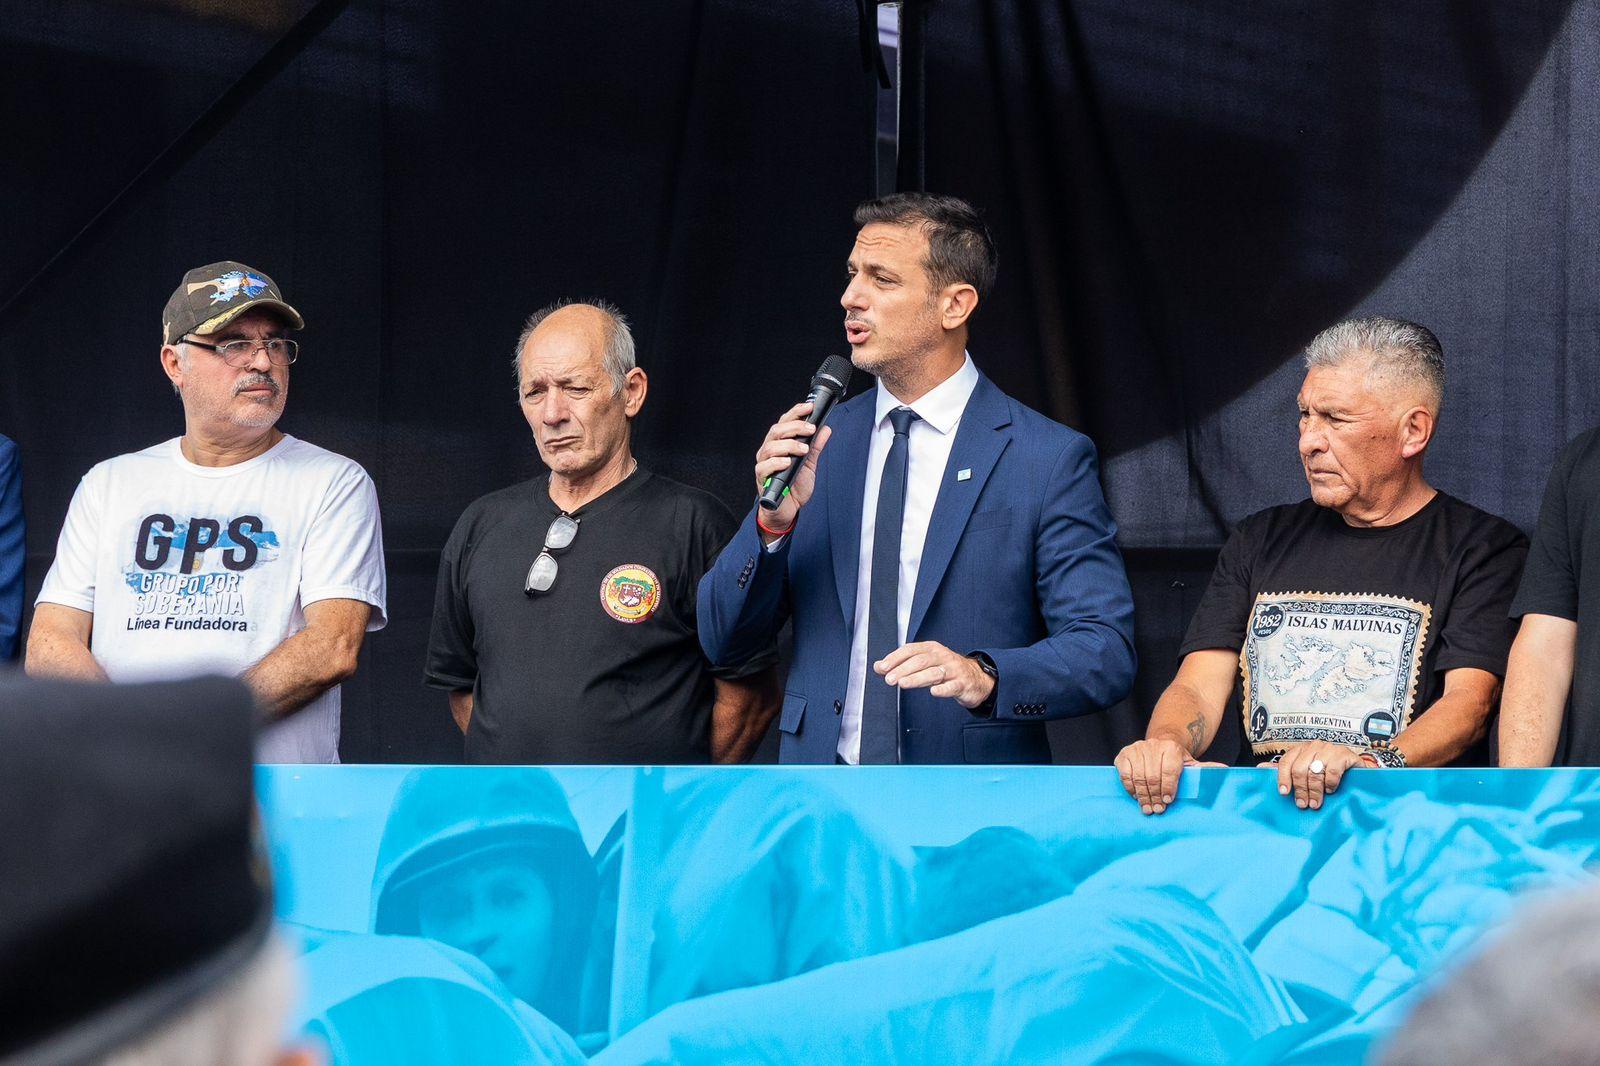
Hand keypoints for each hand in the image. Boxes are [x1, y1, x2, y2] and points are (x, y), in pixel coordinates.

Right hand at [753, 401, 832, 535]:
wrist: (788, 510)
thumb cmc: (794, 486)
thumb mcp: (809, 464)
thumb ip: (816, 447)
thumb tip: (826, 429)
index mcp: (779, 444)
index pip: (785, 422)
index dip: (796, 412)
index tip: (809, 407)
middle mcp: (769, 450)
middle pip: (777, 430)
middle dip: (795, 426)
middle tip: (811, 429)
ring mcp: (764, 463)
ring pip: (770, 446)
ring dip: (789, 445)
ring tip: (804, 449)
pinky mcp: (761, 478)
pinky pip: (764, 466)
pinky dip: (777, 462)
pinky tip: (787, 462)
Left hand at [874, 642, 994, 708]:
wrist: (976, 678)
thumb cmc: (946, 669)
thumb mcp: (925, 663)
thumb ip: (902, 664)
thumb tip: (878, 667)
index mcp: (931, 649)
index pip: (910, 650)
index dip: (895, 658)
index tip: (882, 668)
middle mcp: (942, 657)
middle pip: (920, 661)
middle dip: (903, 669)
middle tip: (889, 679)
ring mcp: (953, 670)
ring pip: (934, 673)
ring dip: (917, 678)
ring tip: (903, 683)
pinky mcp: (962, 684)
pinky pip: (952, 686)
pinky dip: (943, 689)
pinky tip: (933, 692)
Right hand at [1114, 738, 1221, 814]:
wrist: (1160, 744)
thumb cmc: (1176, 760)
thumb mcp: (1191, 764)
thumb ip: (1205, 769)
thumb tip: (1225, 771)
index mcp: (1172, 748)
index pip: (1169, 770)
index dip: (1169, 788)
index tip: (1169, 801)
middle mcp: (1153, 745)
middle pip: (1152, 776)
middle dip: (1155, 796)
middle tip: (1157, 810)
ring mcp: (1137, 748)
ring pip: (1138, 776)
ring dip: (1142, 796)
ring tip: (1147, 808)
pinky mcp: (1123, 754)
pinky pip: (1125, 774)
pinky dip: (1130, 788)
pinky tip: (1136, 797)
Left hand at [1258, 742, 1364, 809]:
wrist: (1355, 769)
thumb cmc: (1327, 771)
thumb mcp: (1306, 770)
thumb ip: (1285, 770)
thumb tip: (1260, 768)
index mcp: (1301, 750)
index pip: (1286, 762)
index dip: (1283, 778)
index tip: (1284, 793)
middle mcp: (1314, 746)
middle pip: (1300, 769)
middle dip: (1301, 790)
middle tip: (1304, 804)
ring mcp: (1330, 749)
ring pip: (1315, 772)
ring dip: (1315, 791)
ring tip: (1316, 803)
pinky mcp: (1344, 755)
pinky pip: (1333, 771)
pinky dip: (1331, 784)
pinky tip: (1331, 790)